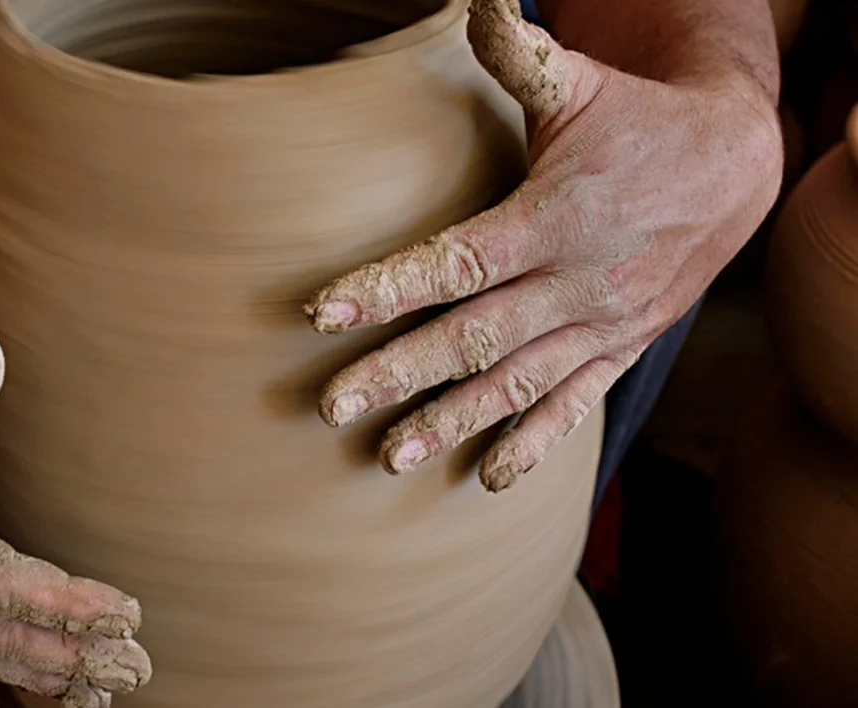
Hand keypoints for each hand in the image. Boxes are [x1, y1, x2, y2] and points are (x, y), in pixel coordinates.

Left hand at [304, 0, 781, 490]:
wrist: (734, 167)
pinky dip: (532, 442)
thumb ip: (522, 57)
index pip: (457, 262)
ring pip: (517, 384)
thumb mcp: (581, 86)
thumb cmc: (637, 122)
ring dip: (452, 422)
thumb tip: (475, 2)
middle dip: (400, 374)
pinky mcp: (619, 349)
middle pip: (475, 338)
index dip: (388, 287)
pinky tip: (487, 478)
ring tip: (390, 456)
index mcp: (552, 219)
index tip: (322, 312)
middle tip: (331, 405)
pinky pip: (574, 406)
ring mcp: (600, 326)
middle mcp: (575, 284)